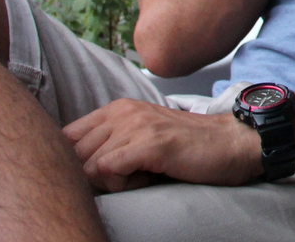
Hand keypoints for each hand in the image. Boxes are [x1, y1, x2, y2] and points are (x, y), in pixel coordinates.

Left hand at [62, 99, 261, 192]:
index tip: (104, 176)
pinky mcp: (150, 143)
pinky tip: (145, 180)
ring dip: (110, 184)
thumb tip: (74, 173)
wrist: (229, 143)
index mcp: (116, 110)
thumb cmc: (185, 149)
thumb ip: (109, 147)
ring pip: (89, 166)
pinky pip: (108, 170)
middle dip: (92, 177)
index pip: (65, 139)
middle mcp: (122, 112)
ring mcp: (136, 125)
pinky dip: (120, 184)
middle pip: (73, 155)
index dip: (75, 166)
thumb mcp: (140, 140)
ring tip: (140, 179)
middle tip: (125, 179)